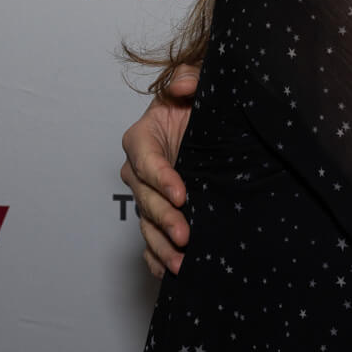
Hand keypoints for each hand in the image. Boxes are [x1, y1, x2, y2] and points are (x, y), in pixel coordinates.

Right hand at [119, 65, 198, 276]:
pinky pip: (150, 239)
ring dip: (160, 245)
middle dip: (164, 218)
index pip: (146, 160)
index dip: (161, 179)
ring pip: (146, 223)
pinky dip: (156, 257)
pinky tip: (168, 273)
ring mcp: (148, 194)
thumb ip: (190, 79)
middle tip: (184, 236)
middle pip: (145, 197)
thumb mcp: (198, 85)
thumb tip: (183, 86)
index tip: (182, 194)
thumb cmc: (199, 103)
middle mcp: (140, 168)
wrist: (211, 127)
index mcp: (143, 137)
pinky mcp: (158, 212)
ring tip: (179, 264)